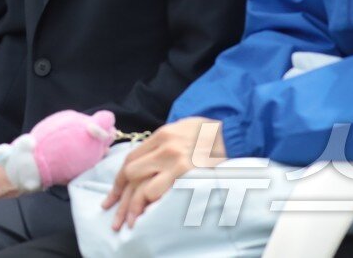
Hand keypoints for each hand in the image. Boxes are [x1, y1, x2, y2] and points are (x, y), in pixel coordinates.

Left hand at [104, 118, 225, 230]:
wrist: (239, 134)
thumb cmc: (212, 136)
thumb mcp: (183, 130)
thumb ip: (164, 145)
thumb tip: (145, 165)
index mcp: (162, 135)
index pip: (130, 160)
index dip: (119, 182)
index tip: (112, 197)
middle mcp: (165, 146)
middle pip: (131, 173)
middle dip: (120, 197)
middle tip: (115, 216)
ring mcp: (176, 161)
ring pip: (142, 187)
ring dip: (133, 207)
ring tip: (128, 223)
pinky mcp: (187, 175)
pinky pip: (160, 192)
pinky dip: (150, 205)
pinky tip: (146, 216)